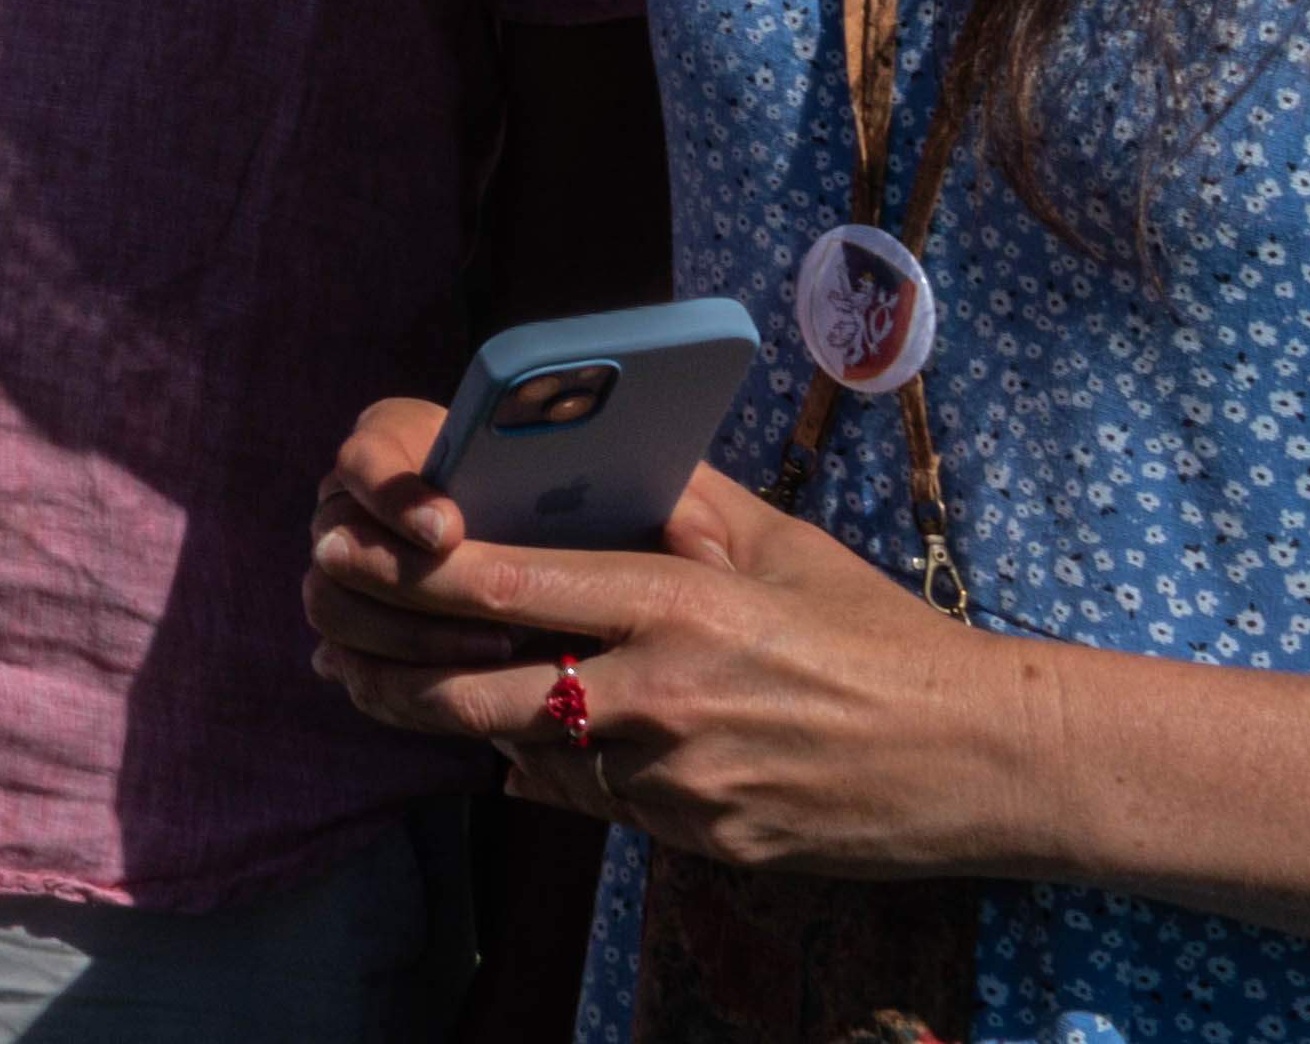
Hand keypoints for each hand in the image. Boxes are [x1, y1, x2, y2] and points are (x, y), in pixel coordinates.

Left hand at [304, 403, 1043, 880]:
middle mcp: (664, 697)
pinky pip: (593, 801)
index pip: (507, 587)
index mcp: (677, 605)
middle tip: (332, 644)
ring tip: (389, 690)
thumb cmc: (874, 632)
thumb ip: (672, 505)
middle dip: (389, 672)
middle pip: (481, 694)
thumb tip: (587, 467)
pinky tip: (514, 744)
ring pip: (528, 753)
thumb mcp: (772, 544)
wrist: (978, 756)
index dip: (409, 574)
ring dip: (457, 724)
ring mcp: (679, 783)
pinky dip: (549, 768)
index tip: (344, 552)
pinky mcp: (699, 841)